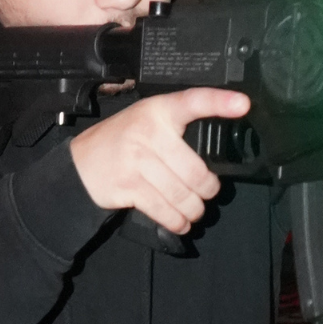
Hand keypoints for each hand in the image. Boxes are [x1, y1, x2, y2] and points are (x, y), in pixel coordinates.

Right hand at [70, 88, 250, 233]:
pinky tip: (180, 222)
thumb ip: (178, 126)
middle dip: (208, 189)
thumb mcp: (148, 119)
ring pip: (182, 195)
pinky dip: (177, 221)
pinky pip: (164, 210)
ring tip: (195, 210)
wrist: (80, 163)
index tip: (242, 104)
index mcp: (159, 110)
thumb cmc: (124, 140)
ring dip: (194, 210)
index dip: (219, 102)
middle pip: (196, 171)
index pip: (193, 101)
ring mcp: (136, 160)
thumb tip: (220, 150)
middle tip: (208, 192)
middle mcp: (148, 132)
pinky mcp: (128, 186)